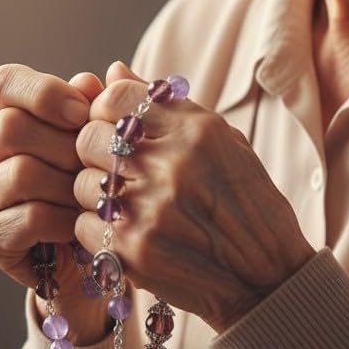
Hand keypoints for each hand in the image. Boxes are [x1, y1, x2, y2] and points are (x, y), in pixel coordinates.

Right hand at [0, 63, 102, 293]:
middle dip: (65, 146)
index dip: (46, 92)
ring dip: (69, 187)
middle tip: (95, 165)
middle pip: (10, 127)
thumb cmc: (81, 189)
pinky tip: (80, 225)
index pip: (4, 83)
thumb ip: (90, 107)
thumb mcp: (89, 142)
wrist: (76, 258)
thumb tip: (90, 81)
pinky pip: (29, 217)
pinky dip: (65, 220)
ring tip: (91, 199)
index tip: (83, 113)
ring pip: (21, 173)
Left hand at [74, 62, 314, 332]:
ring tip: (123, 204)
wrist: (266, 278)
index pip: (116, 96)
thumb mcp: (221, 142)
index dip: (106, 109)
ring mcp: (151, 210)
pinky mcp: (135, 251)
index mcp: (196, 132)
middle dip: (94, 151)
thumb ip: (163, 106)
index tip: (113, 125)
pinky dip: (96, 229)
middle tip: (113, 167)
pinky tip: (123, 231)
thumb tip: (111, 71)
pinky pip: (84, 225)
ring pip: (83, 183)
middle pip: (89, 137)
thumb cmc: (244, 203)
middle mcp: (172, 166)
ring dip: (94, 193)